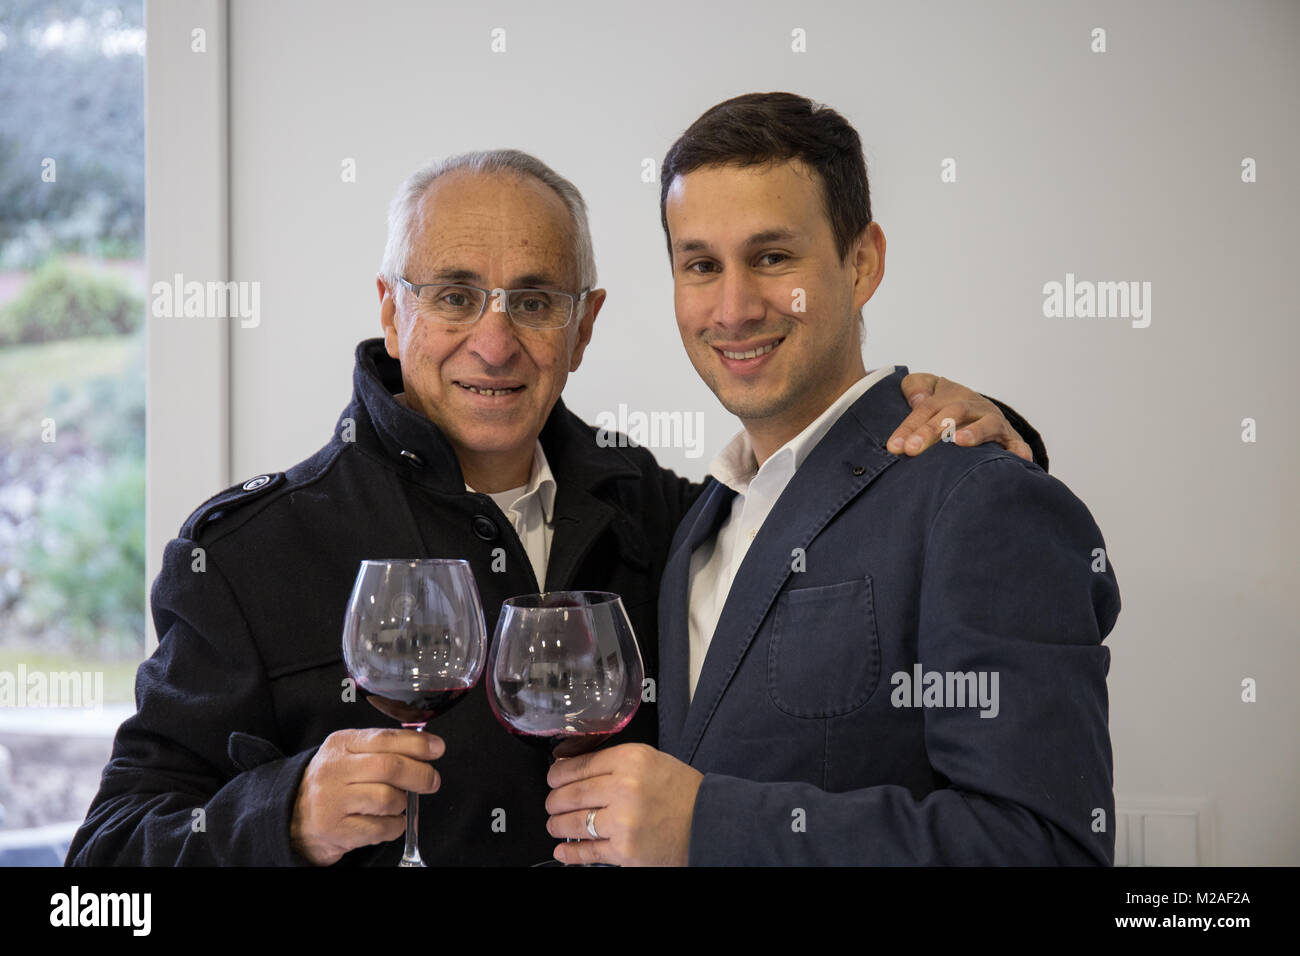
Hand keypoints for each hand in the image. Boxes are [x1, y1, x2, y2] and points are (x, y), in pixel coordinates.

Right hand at [289, 727, 441, 865]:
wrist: (292, 817)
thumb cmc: (332, 782)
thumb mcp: (349, 754)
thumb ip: (383, 747)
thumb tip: (427, 746)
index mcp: (340, 744)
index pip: (384, 738)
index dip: (417, 744)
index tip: (437, 748)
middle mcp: (333, 770)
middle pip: (389, 767)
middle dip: (420, 774)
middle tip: (432, 781)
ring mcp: (332, 801)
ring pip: (387, 798)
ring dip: (402, 803)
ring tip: (397, 803)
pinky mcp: (335, 831)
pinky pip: (381, 828)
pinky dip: (394, 826)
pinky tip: (388, 821)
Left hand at [545, 743, 702, 865]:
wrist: (708, 823)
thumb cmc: (681, 792)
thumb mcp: (650, 760)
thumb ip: (613, 761)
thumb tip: (571, 766)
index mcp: (629, 759)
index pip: (578, 766)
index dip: (557, 774)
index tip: (553, 779)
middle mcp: (623, 787)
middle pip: (570, 794)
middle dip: (554, 801)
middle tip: (552, 804)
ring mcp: (622, 821)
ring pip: (574, 823)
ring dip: (558, 825)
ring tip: (557, 825)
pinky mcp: (624, 851)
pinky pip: (587, 852)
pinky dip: (570, 852)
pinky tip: (563, 849)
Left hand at [888, 373, 1031, 461]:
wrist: (979, 406)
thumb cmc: (945, 404)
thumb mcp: (928, 388)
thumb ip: (916, 388)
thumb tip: (918, 399)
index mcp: (950, 396)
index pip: (926, 408)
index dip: (909, 427)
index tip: (894, 446)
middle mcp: (973, 407)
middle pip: (952, 414)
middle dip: (931, 431)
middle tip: (912, 449)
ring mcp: (993, 422)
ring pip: (986, 424)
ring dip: (974, 432)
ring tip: (959, 441)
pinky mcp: (1010, 439)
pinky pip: (1017, 443)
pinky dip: (1018, 450)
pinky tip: (1017, 458)